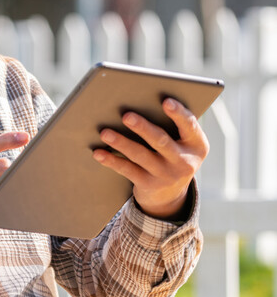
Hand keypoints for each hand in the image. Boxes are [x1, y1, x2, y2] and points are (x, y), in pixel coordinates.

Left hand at [92, 98, 208, 220]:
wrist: (171, 194)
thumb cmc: (173, 154)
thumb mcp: (183, 143)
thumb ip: (172, 125)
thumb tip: (139, 102)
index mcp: (197, 145)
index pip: (190, 126)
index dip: (178, 114)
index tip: (166, 101)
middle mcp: (184, 161)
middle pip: (160, 141)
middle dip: (143, 127)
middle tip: (126, 116)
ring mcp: (166, 175)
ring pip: (140, 155)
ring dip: (121, 143)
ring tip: (105, 132)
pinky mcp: (148, 185)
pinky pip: (127, 170)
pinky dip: (111, 160)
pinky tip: (98, 152)